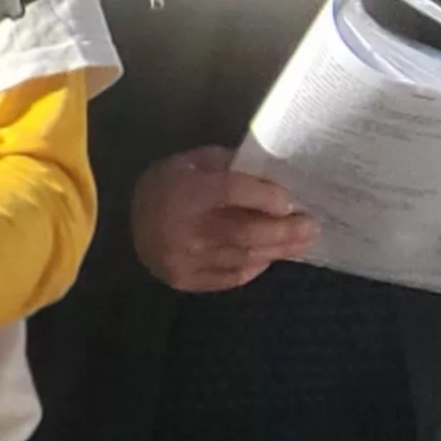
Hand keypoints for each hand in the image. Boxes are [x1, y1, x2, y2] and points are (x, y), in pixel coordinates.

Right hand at [131, 146, 315, 293]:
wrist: (128, 217)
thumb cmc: (171, 182)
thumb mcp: (197, 161)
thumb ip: (234, 167)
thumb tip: (278, 178)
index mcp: (186, 191)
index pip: (232, 191)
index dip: (266, 197)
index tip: (292, 201)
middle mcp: (183, 229)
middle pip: (245, 232)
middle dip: (284, 231)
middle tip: (312, 227)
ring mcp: (182, 259)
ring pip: (242, 258)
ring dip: (277, 251)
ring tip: (302, 244)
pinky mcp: (182, 279)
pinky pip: (228, 277)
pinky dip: (253, 268)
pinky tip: (270, 257)